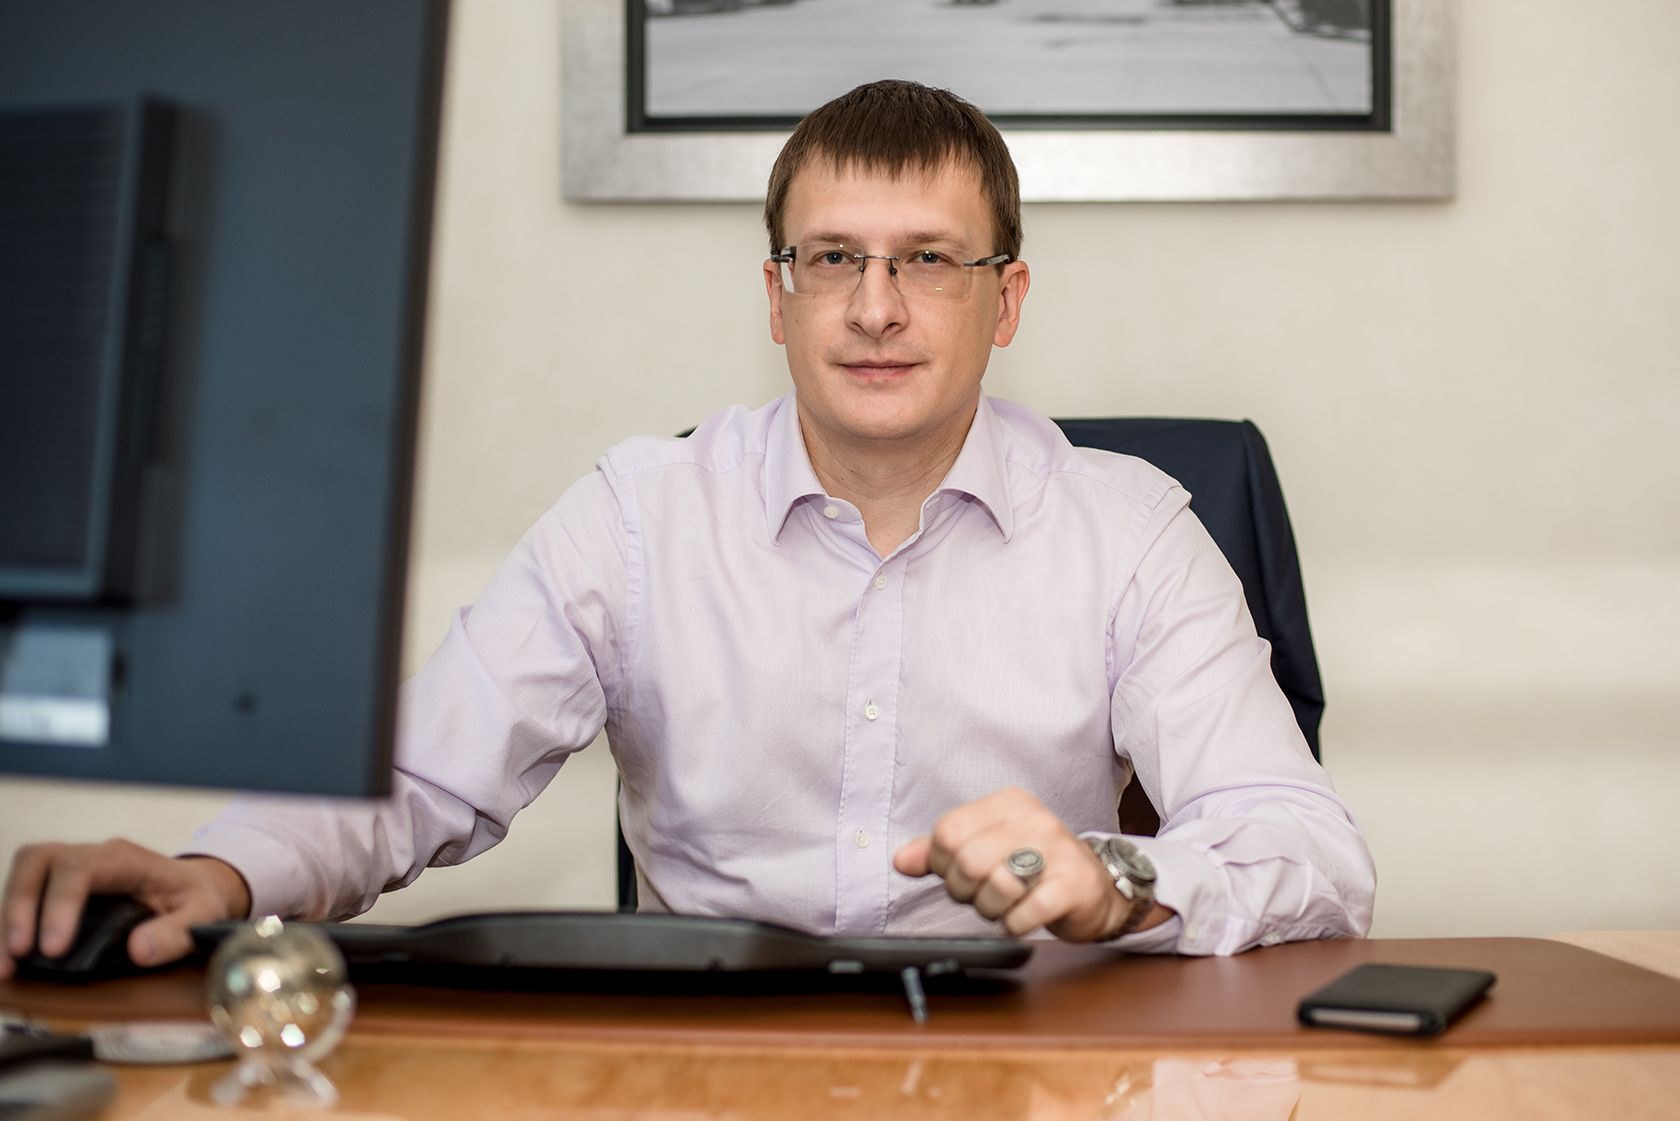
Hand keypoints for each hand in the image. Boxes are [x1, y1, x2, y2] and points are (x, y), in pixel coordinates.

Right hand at [0, 839, 251, 978]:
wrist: (197, 885)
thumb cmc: (197, 897)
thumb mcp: (203, 914)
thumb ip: (178, 932)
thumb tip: (139, 951)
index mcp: (127, 858)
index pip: (81, 868)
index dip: (61, 905)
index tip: (53, 948)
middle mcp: (93, 856)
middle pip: (40, 859)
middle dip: (21, 906)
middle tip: (17, 953)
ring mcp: (72, 868)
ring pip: (25, 875)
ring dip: (8, 919)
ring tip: (4, 966)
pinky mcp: (59, 887)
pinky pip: (26, 893)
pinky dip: (12, 923)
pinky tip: (8, 957)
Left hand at [892, 787, 1168, 941]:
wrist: (1097, 888)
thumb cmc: (1035, 868)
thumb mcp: (988, 847)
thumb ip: (942, 851)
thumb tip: (902, 860)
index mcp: (1008, 804)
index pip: (948, 831)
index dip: (941, 863)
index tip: (957, 873)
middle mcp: (1034, 820)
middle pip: (968, 860)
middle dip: (965, 891)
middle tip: (981, 896)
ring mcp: (1058, 851)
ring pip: (996, 885)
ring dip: (991, 909)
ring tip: (1004, 906)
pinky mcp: (1073, 886)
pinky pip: (1026, 911)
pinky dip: (1016, 923)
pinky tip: (1023, 918)